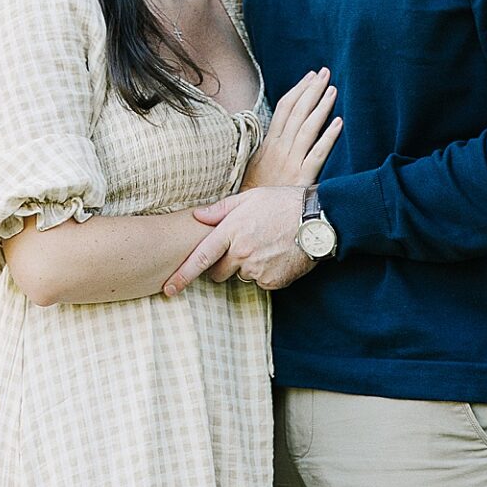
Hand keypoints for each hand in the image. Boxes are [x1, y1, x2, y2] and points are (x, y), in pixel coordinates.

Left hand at [161, 186, 315, 295]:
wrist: (317, 219)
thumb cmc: (282, 203)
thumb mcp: (249, 197)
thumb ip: (220, 210)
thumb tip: (197, 216)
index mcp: (231, 232)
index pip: (200, 258)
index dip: (183, 275)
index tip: (169, 288)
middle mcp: (242, 253)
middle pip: (219, 273)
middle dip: (223, 265)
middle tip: (242, 247)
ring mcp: (258, 269)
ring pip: (242, 276)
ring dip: (248, 267)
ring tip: (266, 245)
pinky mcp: (274, 281)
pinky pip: (262, 282)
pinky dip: (266, 273)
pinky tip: (277, 255)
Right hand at [241, 67, 341, 190]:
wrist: (247, 218)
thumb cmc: (253, 193)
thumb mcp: (255, 165)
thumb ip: (267, 147)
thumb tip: (278, 131)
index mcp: (269, 143)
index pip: (284, 108)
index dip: (298, 90)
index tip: (310, 76)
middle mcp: (280, 149)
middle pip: (297, 112)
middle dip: (312, 90)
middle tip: (325, 72)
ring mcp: (291, 162)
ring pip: (307, 128)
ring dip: (321, 107)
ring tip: (333, 90)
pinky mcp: (301, 178)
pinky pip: (317, 154)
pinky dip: (328, 138)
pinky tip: (339, 124)